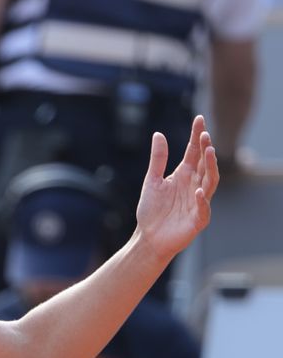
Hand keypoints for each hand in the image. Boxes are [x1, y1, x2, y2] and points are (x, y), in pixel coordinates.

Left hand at [133, 115, 218, 258]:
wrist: (148, 238)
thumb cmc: (151, 211)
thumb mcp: (152, 181)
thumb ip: (157, 159)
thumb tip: (158, 134)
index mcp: (184, 175)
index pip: (193, 152)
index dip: (197, 136)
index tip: (199, 119)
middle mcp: (194, 185)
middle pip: (204, 164)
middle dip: (206, 149)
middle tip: (205, 135)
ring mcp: (198, 202)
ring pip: (209, 182)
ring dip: (210, 168)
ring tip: (209, 153)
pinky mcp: (197, 220)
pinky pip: (202, 209)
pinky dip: (201, 201)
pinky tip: (196, 191)